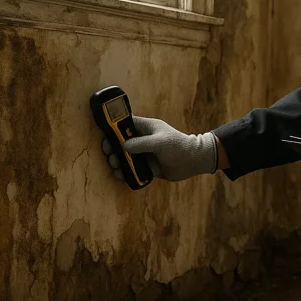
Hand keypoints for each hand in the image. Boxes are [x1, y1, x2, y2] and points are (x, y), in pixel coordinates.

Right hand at [100, 116, 216, 182]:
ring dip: (118, 161)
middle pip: (121, 142)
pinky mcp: (148, 166)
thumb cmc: (179, 146)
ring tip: (115, 167)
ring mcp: (145, 153)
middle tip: (110, 155)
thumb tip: (124, 146)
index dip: (113, 129)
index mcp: (146, 127)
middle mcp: (143, 139)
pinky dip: (126, 172)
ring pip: (125, 156)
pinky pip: (133, 168)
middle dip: (113, 149)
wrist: (194, 161)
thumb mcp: (160, 142)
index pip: (124, 124)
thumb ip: (142, 143)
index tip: (105, 138)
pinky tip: (121, 175)